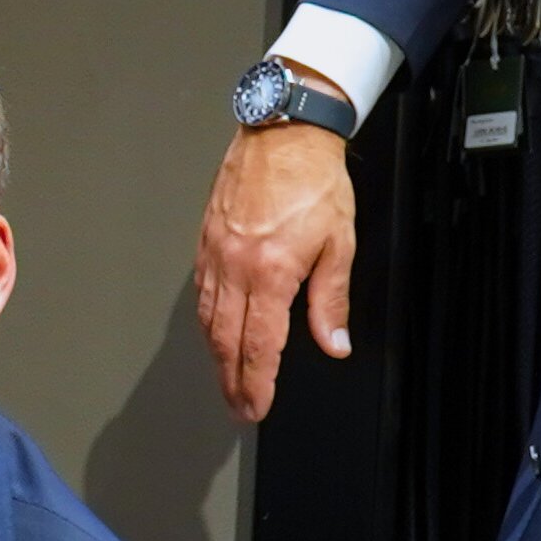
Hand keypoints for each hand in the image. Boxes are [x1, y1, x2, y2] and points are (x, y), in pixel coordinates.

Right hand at [195, 90, 358, 422]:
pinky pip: (202, 292)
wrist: (284, 133)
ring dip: (217, 356)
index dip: (258, 382)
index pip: (260, 344)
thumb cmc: (313, 180)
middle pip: (227, 340)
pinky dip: (207, 322)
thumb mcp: (339, 243)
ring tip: (227, 379)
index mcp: (271, 271)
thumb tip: (334, 343)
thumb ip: (331, 299)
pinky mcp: (206, 240)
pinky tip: (214, 332)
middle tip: (240, 407)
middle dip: (233, 380)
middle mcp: (236, 266)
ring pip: (209, 319)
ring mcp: (216, 254)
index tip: (258, 405)